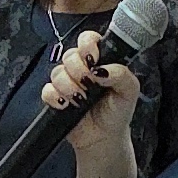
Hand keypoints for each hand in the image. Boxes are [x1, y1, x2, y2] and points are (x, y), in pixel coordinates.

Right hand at [41, 32, 144, 168]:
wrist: (104, 138)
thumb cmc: (118, 112)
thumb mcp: (130, 90)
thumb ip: (121, 74)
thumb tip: (100, 69)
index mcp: (99, 60)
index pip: (88, 39)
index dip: (87, 44)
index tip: (93, 59)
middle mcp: (81, 68)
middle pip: (69, 55)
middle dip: (79, 70)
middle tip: (90, 84)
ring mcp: (66, 82)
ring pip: (57, 72)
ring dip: (69, 87)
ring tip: (81, 100)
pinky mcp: (54, 98)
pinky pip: (47, 90)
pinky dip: (56, 98)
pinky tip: (68, 105)